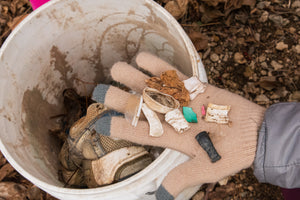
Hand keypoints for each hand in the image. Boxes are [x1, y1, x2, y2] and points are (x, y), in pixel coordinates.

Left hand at [92, 52, 265, 199]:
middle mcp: (172, 117)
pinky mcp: (195, 87)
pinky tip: (142, 57)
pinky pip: (174, 74)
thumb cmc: (233, 152)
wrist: (255, 133)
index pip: (142, 132)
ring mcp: (182, 100)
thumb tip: (162, 196)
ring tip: (117, 69)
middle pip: (142, 107)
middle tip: (102, 92)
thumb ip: (184, 176)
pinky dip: (159, 66)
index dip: (122, 128)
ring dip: (135, 77)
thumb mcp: (208, 168)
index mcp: (173, 137)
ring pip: (153, 87)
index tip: (102, 124)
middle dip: (122, 99)